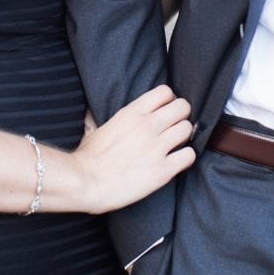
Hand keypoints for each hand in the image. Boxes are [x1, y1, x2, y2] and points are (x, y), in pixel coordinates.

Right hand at [72, 85, 194, 213]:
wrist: (85, 182)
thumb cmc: (87, 157)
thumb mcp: (95, 128)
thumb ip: (105, 118)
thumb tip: (93, 115)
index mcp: (131, 112)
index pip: (165, 92)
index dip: (168, 101)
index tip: (164, 111)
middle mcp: (147, 125)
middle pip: (182, 107)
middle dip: (181, 116)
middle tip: (174, 127)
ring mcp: (156, 147)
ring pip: (187, 129)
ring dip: (184, 137)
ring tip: (175, 145)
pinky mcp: (162, 170)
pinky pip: (189, 155)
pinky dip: (186, 158)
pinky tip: (177, 161)